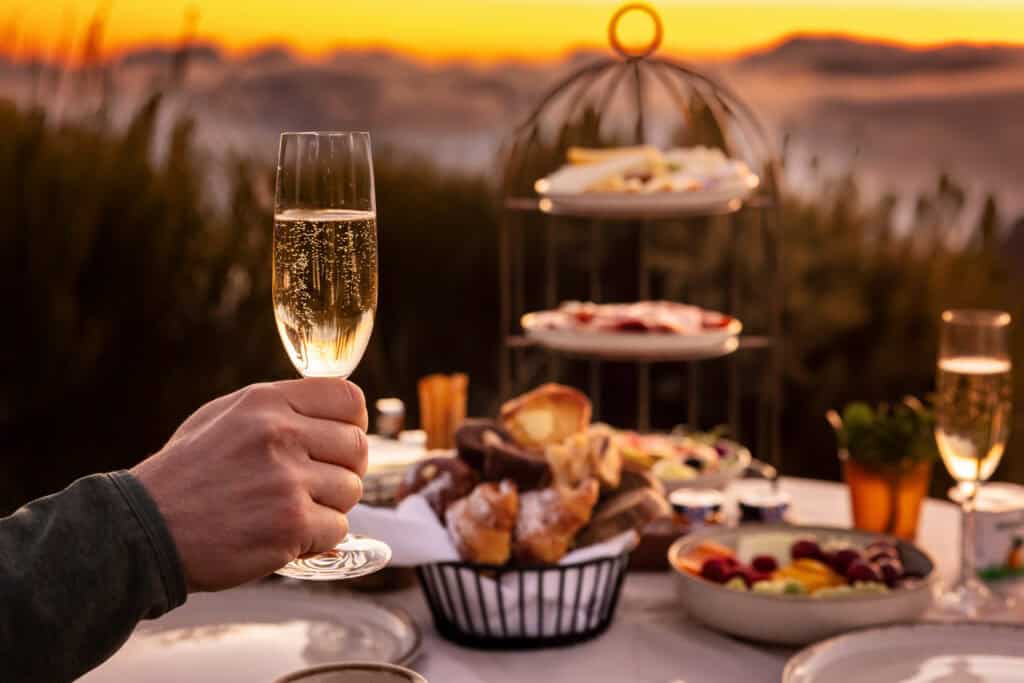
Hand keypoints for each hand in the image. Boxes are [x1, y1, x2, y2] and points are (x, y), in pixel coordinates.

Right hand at [132, 379, 368, 591]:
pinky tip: (283, 536)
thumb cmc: (185, 475)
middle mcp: (281, 433)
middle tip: (317, 486)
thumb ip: (278, 409)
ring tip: (288, 511)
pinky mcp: (291, 522)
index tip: (341, 442)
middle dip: (344, 469)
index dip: (353, 423)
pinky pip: (337, 529)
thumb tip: (333, 413)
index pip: (348, 399)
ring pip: (351, 490)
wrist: (143, 530)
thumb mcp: (223, 417)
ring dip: (329, 507)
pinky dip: (317, 539)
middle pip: (358, 447)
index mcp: (266, 401)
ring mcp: (288, 479)